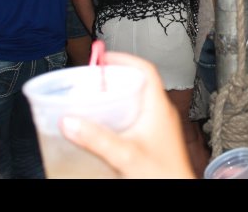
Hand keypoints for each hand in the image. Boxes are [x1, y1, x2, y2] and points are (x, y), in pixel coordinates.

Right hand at [60, 52, 195, 178]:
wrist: (178, 190)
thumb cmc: (163, 174)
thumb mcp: (124, 154)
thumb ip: (96, 138)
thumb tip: (68, 120)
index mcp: (159, 106)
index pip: (146, 70)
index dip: (125, 59)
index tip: (104, 57)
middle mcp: (162, 111)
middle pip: (139, 83)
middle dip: (116, 78)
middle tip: (94, 79)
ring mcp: (160, 125)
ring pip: (138, 100)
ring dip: (118, 96)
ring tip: (95, 99)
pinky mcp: (156, 138)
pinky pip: (137, 115)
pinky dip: (120, 113)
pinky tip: (106, 126)